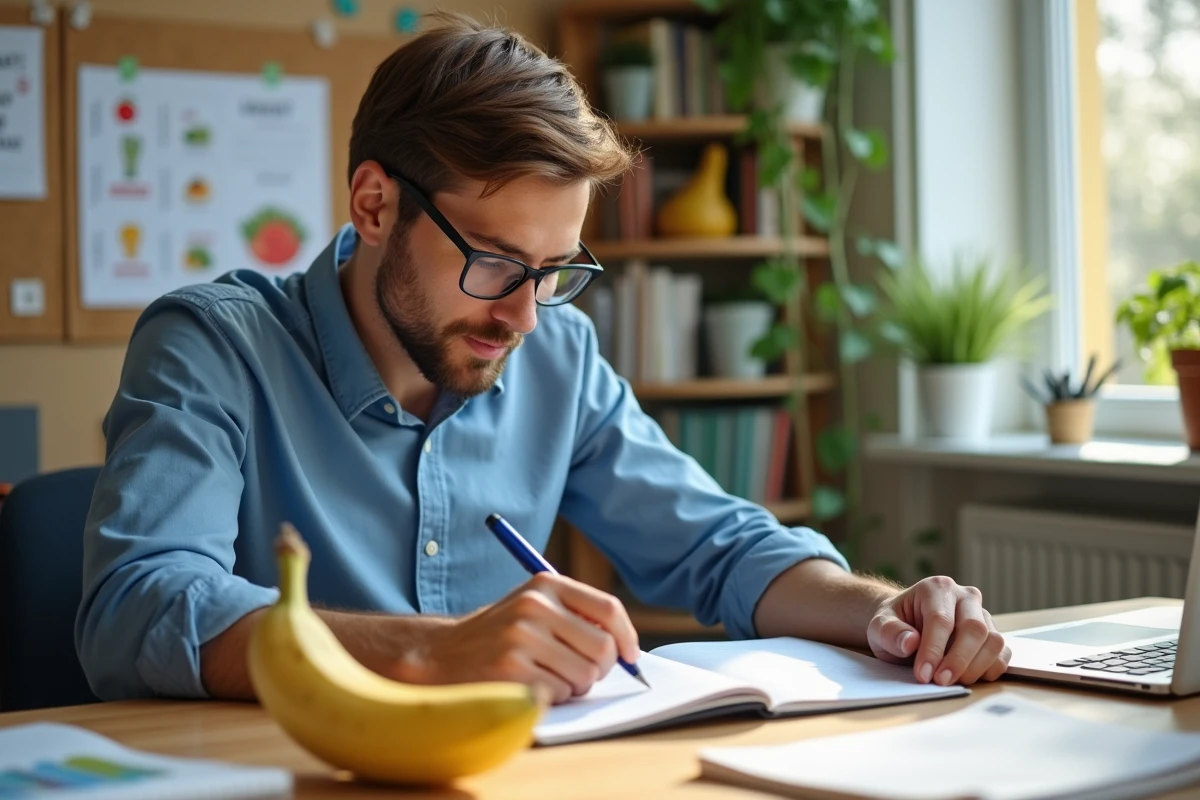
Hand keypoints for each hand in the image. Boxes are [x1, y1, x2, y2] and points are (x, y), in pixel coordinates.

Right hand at [393, 573, 640, 703]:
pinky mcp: (510, 669)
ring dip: (573, 686)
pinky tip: (528, 687)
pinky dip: (552, 698)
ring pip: (583, 676)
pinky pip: (558, 694)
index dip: (627, 637)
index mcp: (545, 584)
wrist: (439, 654)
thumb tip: (626, 648)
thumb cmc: (499, 636)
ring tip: (547, 678)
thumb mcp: (533, 607)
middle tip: (580, 675)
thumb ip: (576, 616)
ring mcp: (521, 637)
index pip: (608, 608)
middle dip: (598, 670)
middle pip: (602, 648)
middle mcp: (534, 605)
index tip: (629, 656)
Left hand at [867, 576, 1009, 685]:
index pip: (941, 620)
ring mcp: (982, 614)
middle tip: (940, 682)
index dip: (933, 650)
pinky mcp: (992, 633)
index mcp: (936, 588)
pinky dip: (990, 669)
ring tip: (951, 681)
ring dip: (975, 667)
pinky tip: (969, 678)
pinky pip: (1003, 653)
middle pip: (974, 628)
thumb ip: (889, 632)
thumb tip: (910, 643)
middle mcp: (964, 596)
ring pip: (993, 640)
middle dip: (958, 660)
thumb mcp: (879, 626)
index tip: (923, 674)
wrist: (905, 625)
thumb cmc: (894, 624)